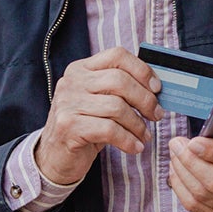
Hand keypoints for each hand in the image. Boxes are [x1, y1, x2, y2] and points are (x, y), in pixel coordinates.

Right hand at [35, 47, 163, 185]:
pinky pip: (110, 130)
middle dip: (145, 100)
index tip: (157, 88)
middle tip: (157, 115)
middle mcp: (72, 81)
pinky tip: (135, 147)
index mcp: (81, 69)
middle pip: (120, 80)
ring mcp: (68, 103)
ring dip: (138, 125)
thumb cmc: (86, 126)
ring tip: (145, 136)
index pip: (117, 55)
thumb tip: (157, 87)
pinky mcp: (69, 126)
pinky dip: (128, 140)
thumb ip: (120, 89)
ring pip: (117, 107)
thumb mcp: (99, 101)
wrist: (55, 156)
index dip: (142, 70)